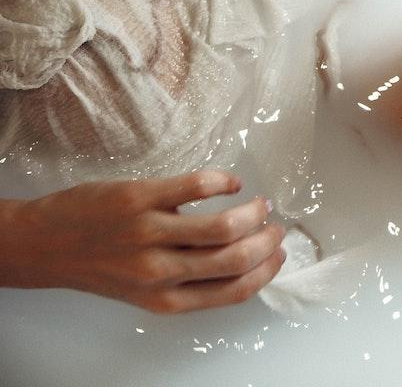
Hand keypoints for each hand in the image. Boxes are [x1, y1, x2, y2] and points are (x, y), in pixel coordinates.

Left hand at [3, 171, 284, 312]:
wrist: (44, 245)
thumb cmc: (99, 264)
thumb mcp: (145, 289)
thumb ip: (188, 281)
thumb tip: (241, 259)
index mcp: (166, 299)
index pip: (234, 291)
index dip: (267, 271)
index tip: (278, 253)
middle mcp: (160, 272)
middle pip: (236, 258)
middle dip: (267, 240)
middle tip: (274, 225)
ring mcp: (150, 233)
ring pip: (224, 226)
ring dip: (253, 212)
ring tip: (258, 203)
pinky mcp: (140, 198)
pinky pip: (197, 186)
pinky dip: (224, 181)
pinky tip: (229, 182)